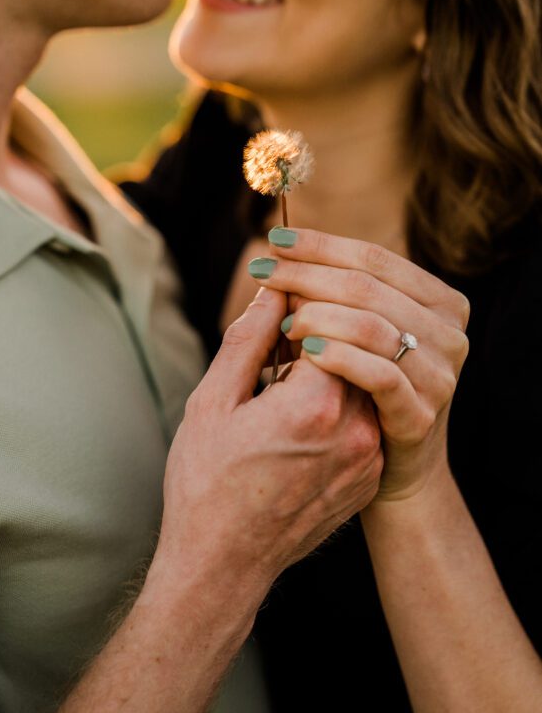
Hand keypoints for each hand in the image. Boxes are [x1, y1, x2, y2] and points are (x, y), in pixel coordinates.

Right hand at [156, 287, 381, 600]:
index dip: (301, 305)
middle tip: (277, 339)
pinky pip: (364, 417)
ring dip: (330, 368)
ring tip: (284, 383)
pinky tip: (299, 420)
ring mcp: (368, 457)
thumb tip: (273, 289)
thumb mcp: (212, 401)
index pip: (330, 320)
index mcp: (315, 405)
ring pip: (361, 381)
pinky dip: (338, 405)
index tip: (276, 303)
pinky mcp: (370, 476)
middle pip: (352, 348)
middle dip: (317, 332)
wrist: (222, 566)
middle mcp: (356, 430)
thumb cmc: (205, 483)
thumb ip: (249, 339)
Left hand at [254, 228, 469, 502]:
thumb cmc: (363, 388)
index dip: (321, 246)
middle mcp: (449, 332)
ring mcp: (439, 375)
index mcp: (438, 301)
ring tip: (281, 319)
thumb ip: (335, 293)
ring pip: (372, 325)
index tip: (275, 240)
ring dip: (318, 314)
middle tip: (263, 274)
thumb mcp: (357, 332)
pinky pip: (379, 375)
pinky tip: (305, 351)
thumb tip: (281, 251)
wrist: (389, 472)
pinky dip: (338, 357)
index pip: (373, 258)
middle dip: (307, 275)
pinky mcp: (420, 414)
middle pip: (368, 287)